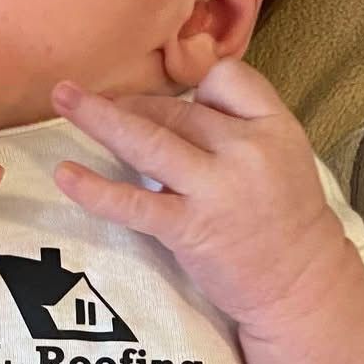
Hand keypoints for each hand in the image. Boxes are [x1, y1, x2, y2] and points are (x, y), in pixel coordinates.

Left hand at [49, 57, 341, 331]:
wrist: (300, 285)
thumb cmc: (284, 221)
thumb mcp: (284, 155)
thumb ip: (240, 125)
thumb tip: (181, 103)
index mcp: (273, 127)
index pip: (226, 78)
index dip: (196, 86)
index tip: (178, 103)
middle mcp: (245, 151)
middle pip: (177, 109)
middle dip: (130, 103)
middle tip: (91, 100)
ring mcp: (216, 191)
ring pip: (149, 140)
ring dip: (100, 117)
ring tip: (62, 98)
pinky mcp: (189, 229)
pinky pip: (133, 204)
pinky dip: (95, 189)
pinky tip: (66, 176)